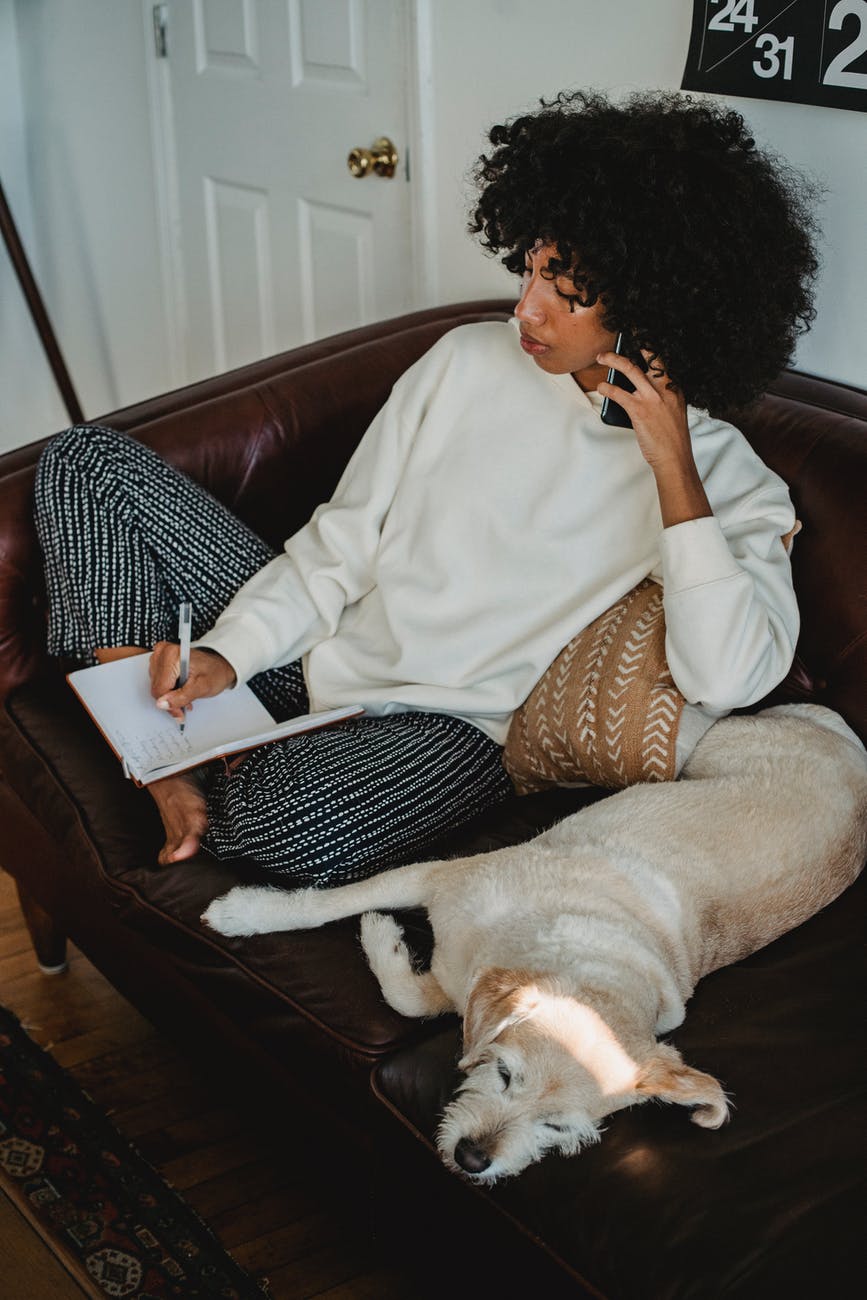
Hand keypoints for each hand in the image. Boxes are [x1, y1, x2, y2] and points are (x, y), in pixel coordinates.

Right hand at [149, 643, 235, 719]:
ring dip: (170, 695)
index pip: (160, 688)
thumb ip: (181, 697)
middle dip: (170, 700)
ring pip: (156, 686)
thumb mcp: (201, 687)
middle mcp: (163, 652)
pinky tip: (180, 690)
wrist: (219, 665)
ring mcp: (159, 655)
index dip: (169, 704)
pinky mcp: (159, 660)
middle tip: (185, 704)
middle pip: (157, 687)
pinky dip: (169, 689)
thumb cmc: (214, 672)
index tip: (179, 713)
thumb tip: (162, 704)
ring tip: (185, 695)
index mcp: (172, 655)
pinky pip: (157, 681)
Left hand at [596, 348, 711, 526]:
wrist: (674, 458)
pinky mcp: (639, 410)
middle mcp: (665, 389)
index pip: (663, 362)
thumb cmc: (671, 439)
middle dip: (634, 343)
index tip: (641, 337)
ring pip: (630, 369)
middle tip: (620, 338)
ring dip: (613, 360)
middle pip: (649, 358)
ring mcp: (652, 399)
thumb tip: (635, 390)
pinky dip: (607, 387)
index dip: (651, 347)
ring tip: (602, 357)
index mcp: (675, 389)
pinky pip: (618, 393)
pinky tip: (602, 386)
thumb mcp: (672, 413)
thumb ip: (659, 398)